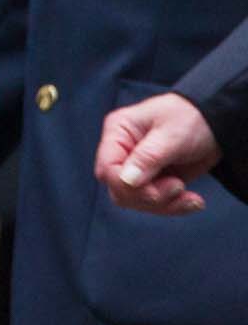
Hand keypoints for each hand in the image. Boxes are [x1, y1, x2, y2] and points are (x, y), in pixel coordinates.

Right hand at [97, 91, 221, 215]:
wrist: (216, 123)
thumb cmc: (190, 118)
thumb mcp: (171, 135)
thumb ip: (147, 158)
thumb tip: (126, 180)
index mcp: (118, 132)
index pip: (107, 168)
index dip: (127, 186)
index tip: (156, 191)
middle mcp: (123, 152)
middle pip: (119, 189)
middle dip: (149, 198)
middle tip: (178, 188)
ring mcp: (138, 168)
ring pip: (137, 201)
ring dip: (165, 205)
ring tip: (192, 197)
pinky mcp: (154, 180)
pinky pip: (156, 204)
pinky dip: (175, 206)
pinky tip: (193, 201)